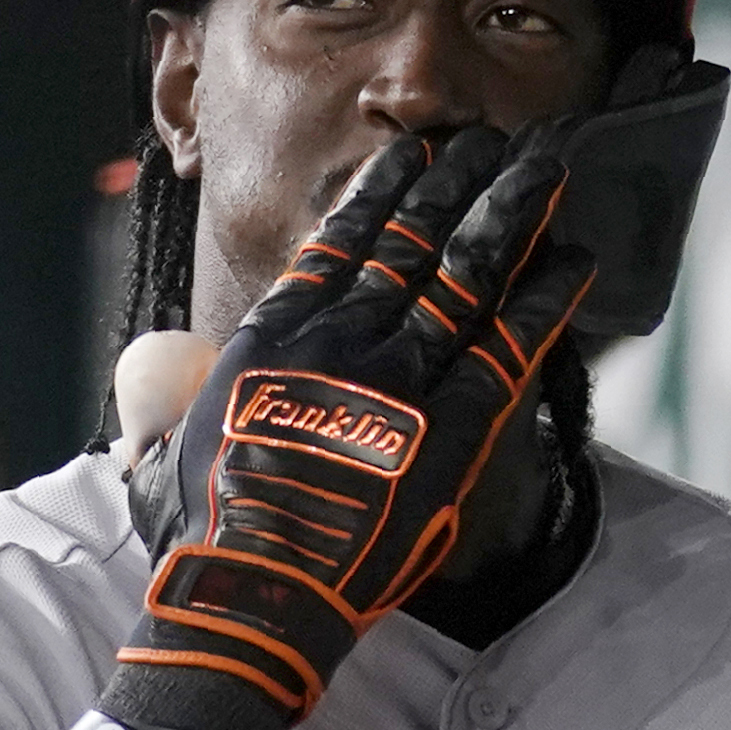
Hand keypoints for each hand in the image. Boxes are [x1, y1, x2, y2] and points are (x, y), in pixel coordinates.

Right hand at [123, 125, 594, 719]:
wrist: (255, 590)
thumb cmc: (204, 533)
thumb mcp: (160, 448)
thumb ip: (164, 393)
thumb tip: (154, 362)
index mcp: (277, 335)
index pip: (342, 241)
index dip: (386, 191)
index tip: (417, 155)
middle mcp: (344, 339)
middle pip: (416, 240)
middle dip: (461, 183)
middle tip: (497, 139)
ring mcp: (403, 378)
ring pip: (469, 274)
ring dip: (512, 215)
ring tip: (546, 168)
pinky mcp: (454, 427)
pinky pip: (512, 346)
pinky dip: (545, 300)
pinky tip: (576, 261)